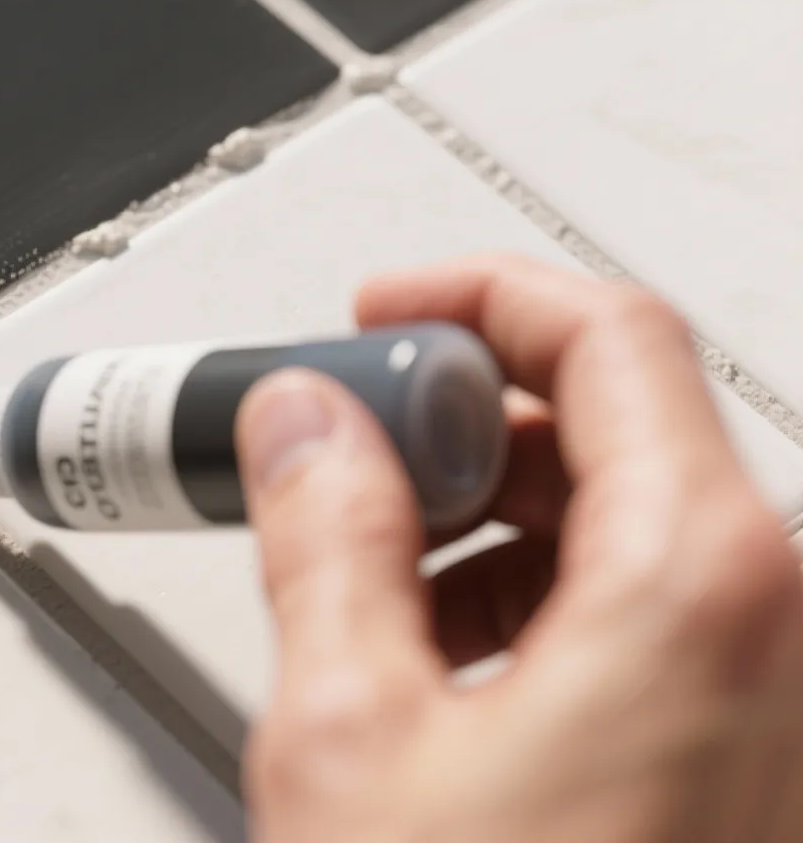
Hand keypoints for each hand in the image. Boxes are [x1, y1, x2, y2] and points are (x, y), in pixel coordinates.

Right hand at [234, 255, 802, 842]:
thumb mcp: (350, 732)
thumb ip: (324, 538)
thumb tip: (307, 424)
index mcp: (700, 587)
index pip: (613, 336)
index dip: (475, 300)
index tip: (382, 318)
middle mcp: (777, 633)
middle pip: (628, 427)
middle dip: (466, 425)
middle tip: (346, 454)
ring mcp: (775, 702)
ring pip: (641, 528)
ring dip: (497, 523)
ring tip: (374, 589)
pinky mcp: (753, 762)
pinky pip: (661, 624)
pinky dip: (547, 606)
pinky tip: (441, 669)